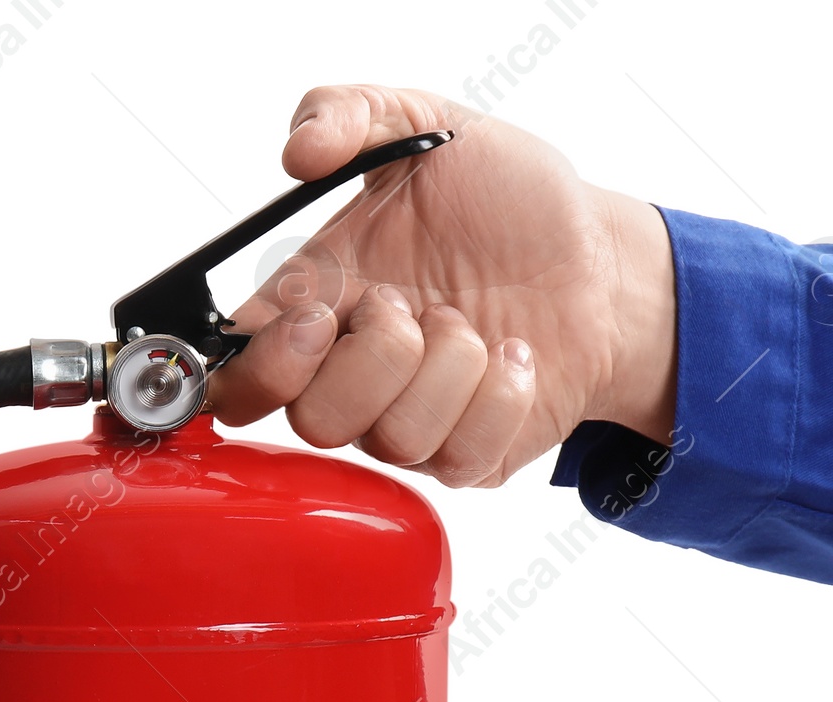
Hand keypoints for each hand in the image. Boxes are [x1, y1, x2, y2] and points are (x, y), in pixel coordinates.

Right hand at [207, 84, 676, 487]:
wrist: (594, 259)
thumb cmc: (503, 202)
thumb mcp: (428, 124)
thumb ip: (352, 111)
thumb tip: (299, 148)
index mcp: (317, 311)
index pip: (238, 384)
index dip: (260, 368)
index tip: (317, 315)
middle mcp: (352, 380)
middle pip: (312, 423)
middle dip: (374, 357)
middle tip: (411, 304)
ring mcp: (407, 426)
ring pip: (393, 441)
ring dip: (448, 367)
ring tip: (470, 322)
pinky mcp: (466, 458)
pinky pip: (461, 456)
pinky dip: (500, 395)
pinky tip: (513, 356)